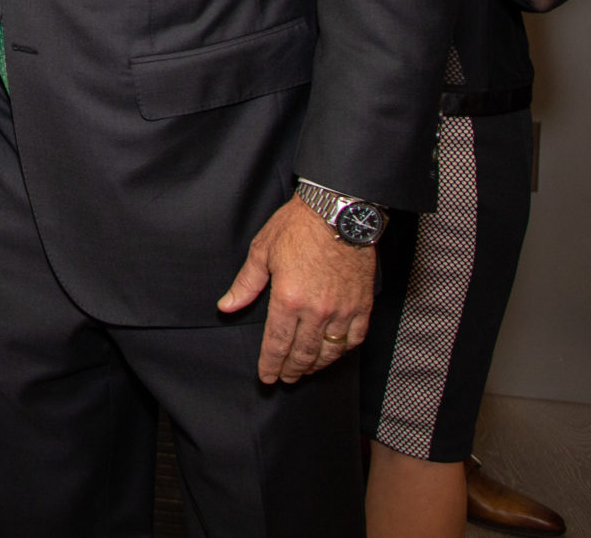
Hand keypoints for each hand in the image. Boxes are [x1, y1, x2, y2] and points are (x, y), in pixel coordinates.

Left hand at [217, 197, 374, 383]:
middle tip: (285, 379)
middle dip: (292, 370)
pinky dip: (342, 350)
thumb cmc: (297, 227)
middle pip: (302, 353)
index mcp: (288, 299)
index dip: (270, 364)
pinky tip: (333, 353)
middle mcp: (316, 310)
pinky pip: (354, 338)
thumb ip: (246, 284)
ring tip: (306, 371)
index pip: (277, 343)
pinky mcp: (363, 305)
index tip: (267, 377)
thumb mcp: (262, 251)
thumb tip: (228, 306)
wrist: (338, 212)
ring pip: (329, 351)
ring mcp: (342, 310)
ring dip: (316, 365)